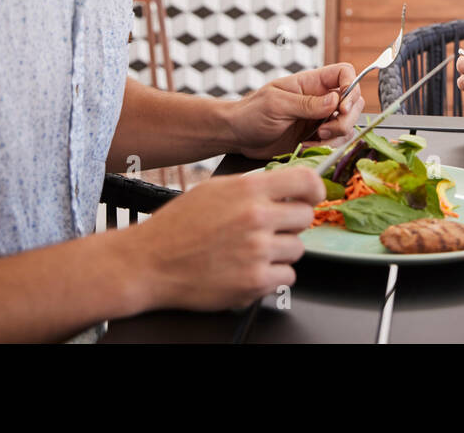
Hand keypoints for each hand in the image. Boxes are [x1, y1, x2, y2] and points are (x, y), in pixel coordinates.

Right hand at [134, 167, 322, 310]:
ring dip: (280, 252)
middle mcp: (256, 218)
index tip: (313, 197)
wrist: (148, 262)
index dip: (314, 190)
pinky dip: (273, 276)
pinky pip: (287, 277)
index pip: (305, 181)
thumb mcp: (215, 189)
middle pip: (305, 218)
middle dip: (290, 224)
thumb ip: (252, 186)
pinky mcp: (255, 281)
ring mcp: (257, 251)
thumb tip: (285, 186)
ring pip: (297, 249)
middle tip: (268, 230)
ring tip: (251, 251)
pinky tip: (249, 268)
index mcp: (248, 190)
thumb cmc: (177, 226)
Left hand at [226, 63, 364, 159]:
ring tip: (313, 140)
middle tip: (324, 129)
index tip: (342, 106)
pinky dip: (327, 148)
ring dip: (336, 136)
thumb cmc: (251, 113)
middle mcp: (320, 100)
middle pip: (353, 102)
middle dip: (346, 118)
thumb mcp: (276, 104)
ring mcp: (320, 119)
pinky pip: (335, 142)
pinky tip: (307, 147)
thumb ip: (306, 103)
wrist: (238, 136)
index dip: (350, 86)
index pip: (343, 73)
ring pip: (348, 125)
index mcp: (311, 83)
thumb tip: (335, 100)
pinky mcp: (316, 138)